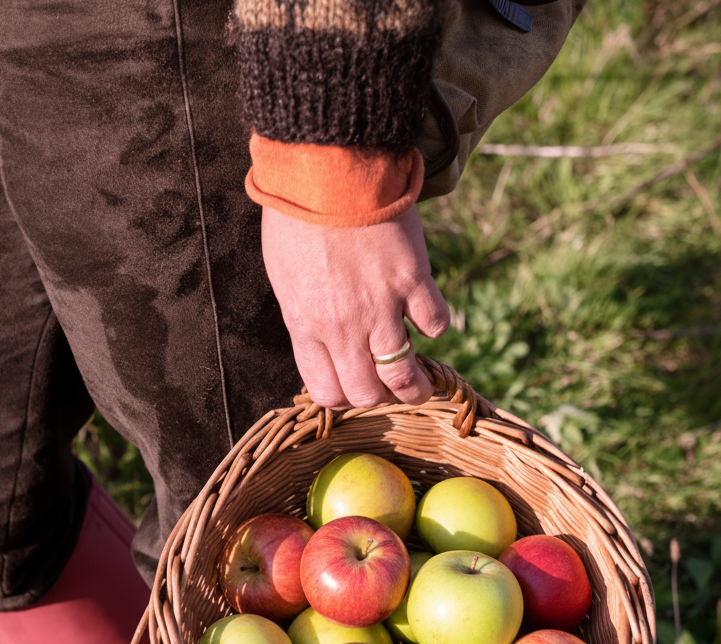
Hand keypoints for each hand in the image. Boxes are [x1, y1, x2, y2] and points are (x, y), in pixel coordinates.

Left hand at [261, 203, 450, 409]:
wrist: (326, 168)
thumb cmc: (297, 218)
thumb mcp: (285, 278)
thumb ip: (305, 317)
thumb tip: (323, 344)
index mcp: (305, 326)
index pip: (326, 391)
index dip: (341, 398)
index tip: (351, 390)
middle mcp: (343, 326)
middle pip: (366, 392)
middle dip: (378, 399)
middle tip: (388, 391)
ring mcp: (380, 306)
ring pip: (402, 373)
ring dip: (415, 387)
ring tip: (422, 388)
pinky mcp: (413, 279)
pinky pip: (434, 323)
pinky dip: (434, 325)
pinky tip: (428, 319)